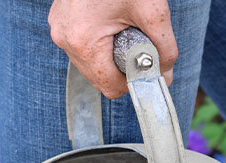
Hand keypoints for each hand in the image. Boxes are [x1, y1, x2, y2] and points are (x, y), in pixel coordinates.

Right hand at [48, 0, 176, 98]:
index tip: (151, 70)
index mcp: (83, 40)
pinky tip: (114, 25)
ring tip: (127, 31)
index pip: (110, 86)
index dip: (135, 83)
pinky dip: (102, 44)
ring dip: (113, 57)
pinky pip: (83, 46)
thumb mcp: (153, 12)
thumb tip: (166, 75)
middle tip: (142, 47)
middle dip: (124, 69)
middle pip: (100, 78)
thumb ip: (164, 49)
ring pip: (91, 64)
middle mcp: (65, 38)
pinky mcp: (62, 20)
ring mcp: (60, 28)